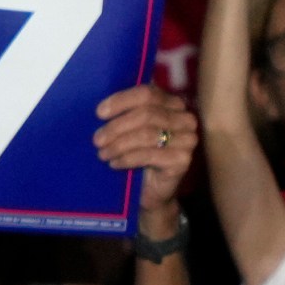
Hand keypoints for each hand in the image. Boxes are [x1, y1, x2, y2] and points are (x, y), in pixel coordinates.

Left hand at [94, 84, 195, 222]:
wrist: (149, 191)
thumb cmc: (135, 156)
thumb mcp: (128, 131)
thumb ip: (122, 115)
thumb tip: (100, 109)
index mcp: (171, 104)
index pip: (147, 93)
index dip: (121, 101)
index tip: (99, 113)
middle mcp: (184, 118)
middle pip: (146, 114)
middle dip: (116, 127)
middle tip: (97, 140)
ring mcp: (187, 139)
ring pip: (146, 134)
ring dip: (119, 144)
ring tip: (103, 154)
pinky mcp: (183, 159)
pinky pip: (149, 154)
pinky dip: (127, 158)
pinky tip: (114, 164)